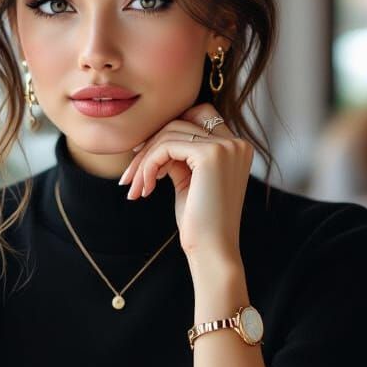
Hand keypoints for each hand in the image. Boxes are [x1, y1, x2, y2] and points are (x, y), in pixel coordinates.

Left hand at [117, 103, 252, 261]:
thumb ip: (179, 156)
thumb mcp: (189, 180)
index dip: (167, 132)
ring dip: (144, 160)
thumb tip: (152, 139)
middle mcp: (236, 143)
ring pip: (169, 133)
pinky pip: (166, 146)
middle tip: (130, 176)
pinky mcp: (210, 155)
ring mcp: (226, 147)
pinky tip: (145, 189)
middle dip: (149, 146)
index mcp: (236, 148)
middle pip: (179, 123)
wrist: (212, 250)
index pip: (198, 116)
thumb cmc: (200, 222)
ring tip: (136, 187)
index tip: (144, 156)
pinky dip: (148, 165)